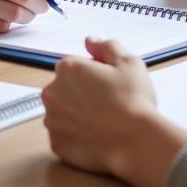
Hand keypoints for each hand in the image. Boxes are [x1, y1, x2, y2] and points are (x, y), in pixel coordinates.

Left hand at [42, 38, 186, 186]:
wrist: (134, 141)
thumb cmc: (132, 99)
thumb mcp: (127, 61)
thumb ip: (106, 46)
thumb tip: (90, 41)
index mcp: (68, 68)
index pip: (76, 65)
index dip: (94, 73)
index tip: (108, 82)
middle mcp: (53, 93)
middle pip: (65, 87)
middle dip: (82, 91)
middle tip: (107, 100)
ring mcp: (52, 121)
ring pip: (63, 111)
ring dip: (76, 113)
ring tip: (102, 119)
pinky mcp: (56, 145)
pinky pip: (64, 134)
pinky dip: (76, 134)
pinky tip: (95, 134)